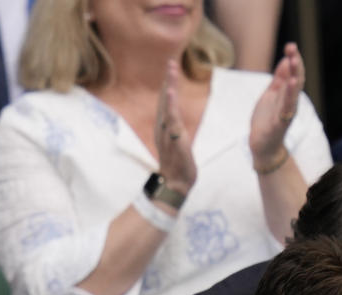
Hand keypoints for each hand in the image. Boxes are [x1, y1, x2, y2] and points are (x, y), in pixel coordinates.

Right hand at [155, 59, 196, 195]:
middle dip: (167, 81)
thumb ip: (176, 134)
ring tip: (171, 69)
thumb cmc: (178, 167)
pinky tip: (169, 92)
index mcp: (165, 129)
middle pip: (164, 100)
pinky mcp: (174, 139)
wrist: (176, 185)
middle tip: (170, 62)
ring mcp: (167, 133)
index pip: (166, 103)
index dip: (168, 86)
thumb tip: (177, 127)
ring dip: (169, 86)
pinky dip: (169, 104)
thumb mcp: (178, 145)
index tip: (171, 69)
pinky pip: (172, 119)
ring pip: (167, 105)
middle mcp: (163, 128)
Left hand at [249, 42, 303, 168]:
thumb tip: (286, 60)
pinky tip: (290, 85)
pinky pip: (286, 108)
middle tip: (292, 48)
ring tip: (294, 62)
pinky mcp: (280, 123)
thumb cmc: (267, 120)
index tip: (290, 46)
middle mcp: (290, 102)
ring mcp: (286, 113)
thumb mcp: (271, 95)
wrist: (263, 146)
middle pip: (295, 80)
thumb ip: (279, 79)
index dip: (293, 60)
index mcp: (287, 95)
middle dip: (295, 64)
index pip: (293, 74)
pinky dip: (289, 96)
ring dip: (294, 77)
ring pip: (293, 93)